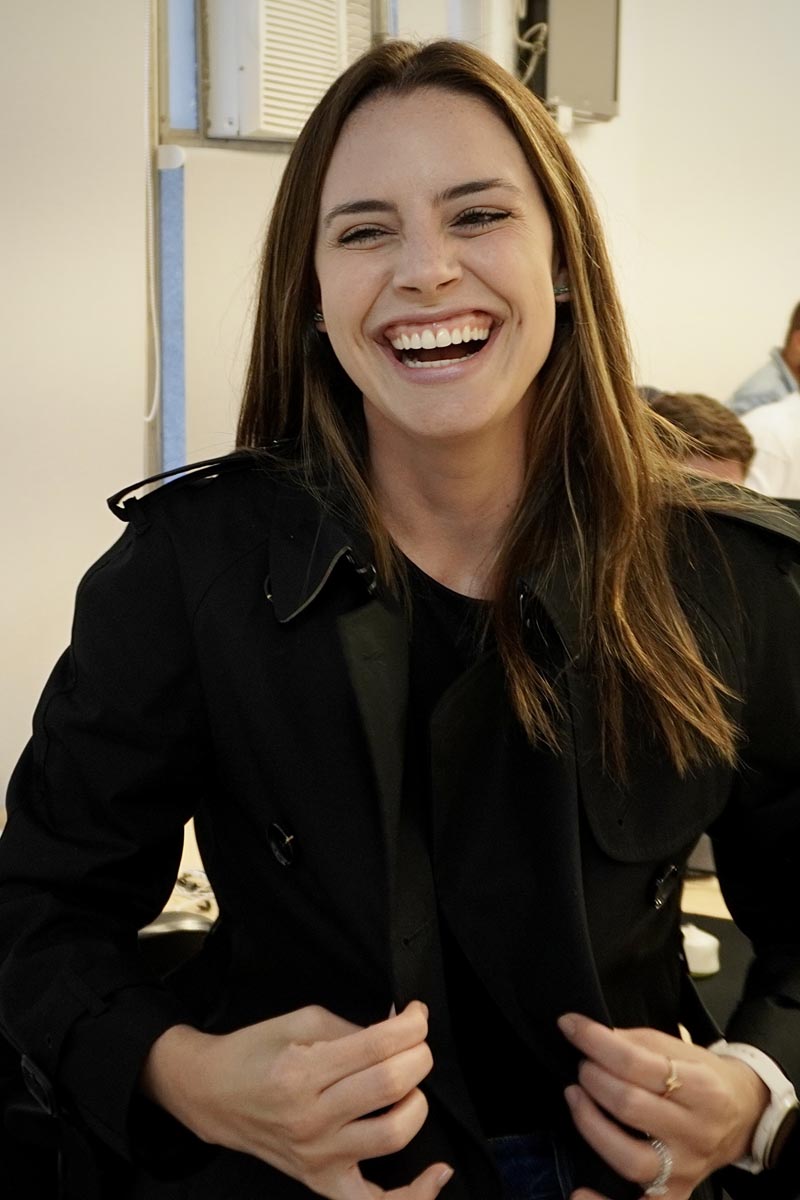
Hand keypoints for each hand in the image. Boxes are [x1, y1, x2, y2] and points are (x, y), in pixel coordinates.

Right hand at [141, 1000, 451, 1199]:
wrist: (210, 1093)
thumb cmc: (255, 1052)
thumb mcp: (301, 1022)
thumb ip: (355, 1027)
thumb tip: (402, 1028)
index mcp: (303, 1072)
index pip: (379, 1046)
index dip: (413, 1025)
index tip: (418, 1015)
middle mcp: (311, 1118)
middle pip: (392, 1085)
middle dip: (419, 1055)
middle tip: (417, 1043)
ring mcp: (317, 1156)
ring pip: (393, 1134)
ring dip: (417, 1102)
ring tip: (410, 1086)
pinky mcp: (320, 1181)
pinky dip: (412, 1195)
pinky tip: (437, 1173)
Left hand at [557, 1013, 768, 1199]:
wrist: (744, 1115)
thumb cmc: (703, 1076)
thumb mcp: (679, 1048)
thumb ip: (636, 1042)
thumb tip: (587, 1037)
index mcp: (702, 1088)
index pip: (637, 1063)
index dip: (595, 1042)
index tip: (569, 1026)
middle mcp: (696, 1132)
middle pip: (630, 1108)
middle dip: (593, 1080)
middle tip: (582, 1066)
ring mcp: (686, 1168)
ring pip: (629, 1158)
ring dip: (590, 1125)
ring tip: (576, 1097)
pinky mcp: (676, 1193)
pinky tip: (579, 1192)